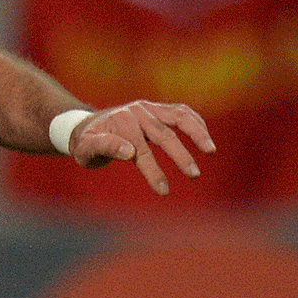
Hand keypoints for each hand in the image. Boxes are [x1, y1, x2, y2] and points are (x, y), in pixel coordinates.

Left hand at [70, 101, 214, 195]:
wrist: (87, 126)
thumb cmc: (87, 143)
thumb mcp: (86, 149)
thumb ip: (104, 147)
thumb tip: (129, 151)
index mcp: (120, 123)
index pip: (141, 151)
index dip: (153, 171)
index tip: (163, 190)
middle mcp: (137, 112)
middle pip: (163, 135)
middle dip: (180, 156)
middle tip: (194, 175)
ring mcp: (149, 107)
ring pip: (179, 117)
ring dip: (197, 133)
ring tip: (211, 151)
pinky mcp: (157, 108)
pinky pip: (181, 112)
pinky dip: (196, 123)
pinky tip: (206, 139)